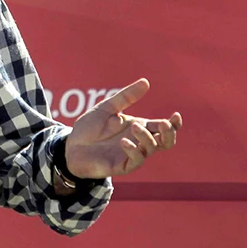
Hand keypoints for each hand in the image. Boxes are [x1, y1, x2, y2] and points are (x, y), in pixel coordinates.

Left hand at [63, 78, 181, 178]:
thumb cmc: (89, 128)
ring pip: (152, 148)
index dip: (174, 123)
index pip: (163, 127)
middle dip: (169, 133)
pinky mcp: (122, 165)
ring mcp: (132, 154)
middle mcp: (139, 141)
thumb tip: (146, 82)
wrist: (71, 146)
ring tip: (134, 126)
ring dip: (147, 137)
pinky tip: (124, 141)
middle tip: (163, 124)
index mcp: (138, 127)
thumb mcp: (107, 108)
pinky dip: (133, 150)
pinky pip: (136, 160)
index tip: (175, 115)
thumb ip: (126, 97)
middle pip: (166, 141)